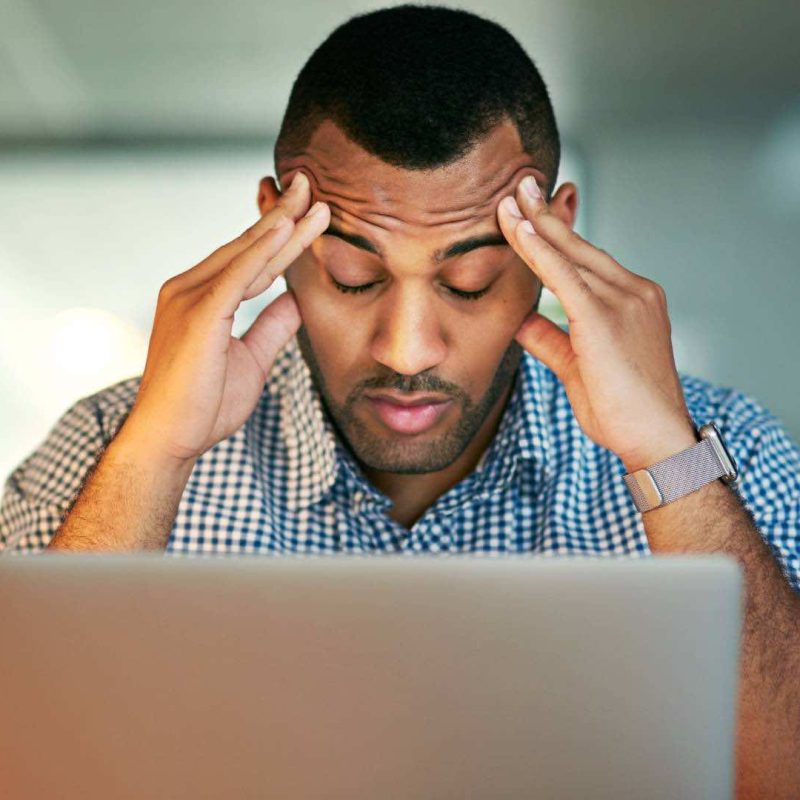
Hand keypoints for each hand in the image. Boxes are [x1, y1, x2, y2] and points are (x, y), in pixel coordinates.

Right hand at [122, 172, 329, 466]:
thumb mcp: (253, 359)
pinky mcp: (197, 314)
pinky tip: (285, 229)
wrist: (170, 439)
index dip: (281, 236)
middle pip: (248, 247)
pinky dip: (261, 252)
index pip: (251, 260)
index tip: (308, 213)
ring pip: (245, 254)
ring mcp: (189, 297)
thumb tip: (296, 300)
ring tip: (311, 197)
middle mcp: (190, 288)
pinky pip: (236, 276)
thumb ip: (272, 326)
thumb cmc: (205, 404)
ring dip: (281, 225)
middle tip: (310, 185)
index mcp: (202, 298)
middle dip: (283, 216)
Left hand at [497, 175, 696, 471]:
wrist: (654, 438)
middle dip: (545, 214)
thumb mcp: (576, 366)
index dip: (558, 233)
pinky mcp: (605, 318)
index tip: (534, 210)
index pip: (586, 259)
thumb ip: (548, 338)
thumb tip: (519, 320)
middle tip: (520, 184)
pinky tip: (520, 229)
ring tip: (511, 196)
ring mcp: (623, 301)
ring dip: (536, 225)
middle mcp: (632, 291)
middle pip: (579, 246)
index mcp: (631, 300)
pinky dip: (540, 251)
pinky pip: (564, 277)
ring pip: (570, 255)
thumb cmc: (621, 408)